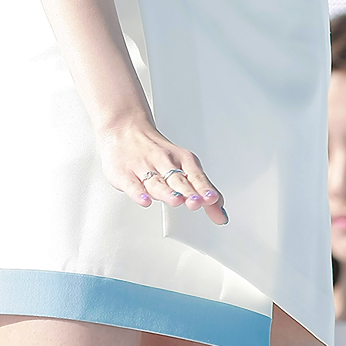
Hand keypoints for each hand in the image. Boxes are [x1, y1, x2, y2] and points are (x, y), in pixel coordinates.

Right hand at [96, 114, 227, 225]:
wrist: (124, 129)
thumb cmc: (157, 153)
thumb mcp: (183, 165)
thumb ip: (202, 190)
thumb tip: (221, 216)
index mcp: (181, 159)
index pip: (195, 175)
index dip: (204, 188)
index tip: (211, 199)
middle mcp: (163, 162)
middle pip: (177, 179)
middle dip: (188, 191)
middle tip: (197, 202)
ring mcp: (143, 167)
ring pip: (156, 182)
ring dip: (167, 192)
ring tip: (176, 200)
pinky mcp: (124, 174)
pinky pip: (132, 184)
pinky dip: (138, 193)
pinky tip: (145, 200)